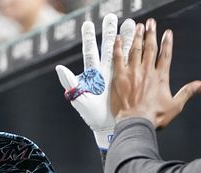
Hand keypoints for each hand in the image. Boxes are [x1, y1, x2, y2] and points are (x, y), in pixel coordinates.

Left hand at [56, 14, 134, 149]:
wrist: (107, 126)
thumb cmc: (91, 115)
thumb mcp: (79, 98)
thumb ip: (70, 82)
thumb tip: (60, 68)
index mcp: (92, 75)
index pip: (90, 52)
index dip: (89, 39)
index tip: (88, 24)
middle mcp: (104, 71)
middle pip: (107, 47)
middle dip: (109, 32)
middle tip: (111, 17)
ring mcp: (116, 75)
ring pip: (122, 52)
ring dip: (126, 38)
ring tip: (130, 23)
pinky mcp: (127, 80)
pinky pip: (132, 64)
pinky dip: (135, 52)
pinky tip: (141, 40)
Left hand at [111, 18, 200, 128]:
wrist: (136, 122)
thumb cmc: (154, 116)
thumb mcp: (176, 105)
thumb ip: (187, 92)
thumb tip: (199, 85)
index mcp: (161, 77)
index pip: (165, 55)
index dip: (167, 42)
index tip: (167, 33)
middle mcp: (148, 71)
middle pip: (150, 48)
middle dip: (151, 34)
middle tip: (151, 23)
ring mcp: (133, 72)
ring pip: (135, 50)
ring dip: (137, 37)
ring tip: (138, 27)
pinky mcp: (120, 77)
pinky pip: (118, 58)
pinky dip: (118, 48)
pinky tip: (118, 39)